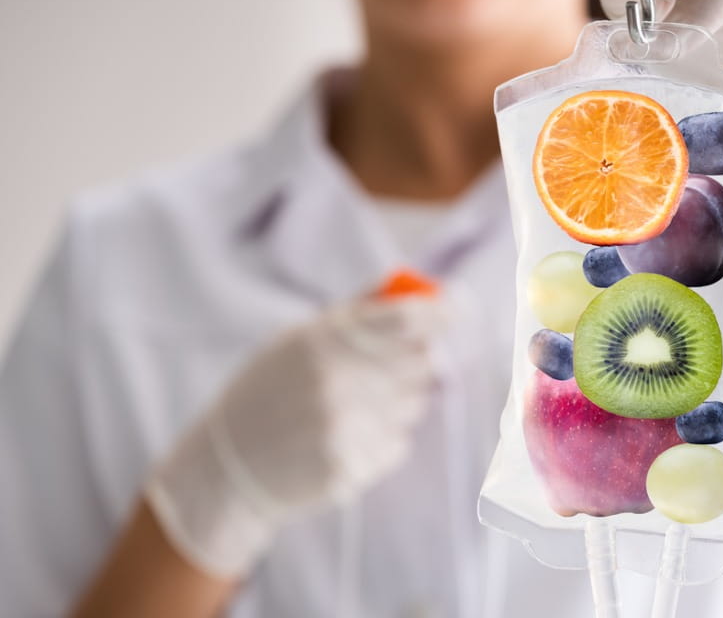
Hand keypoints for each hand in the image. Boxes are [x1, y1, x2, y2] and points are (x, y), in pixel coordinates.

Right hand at [146, 295, 440, 576]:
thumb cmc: (268, 391)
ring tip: (357, 405)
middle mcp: (337, 381)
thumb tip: (423, 294)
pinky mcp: (350, 467)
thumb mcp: (298, 339)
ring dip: (401, 400)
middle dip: (419, 359)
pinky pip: (398, 443)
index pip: (405, 319)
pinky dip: (385, 437)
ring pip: (414, 404)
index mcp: (323, 340)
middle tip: (397, 363)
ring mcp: (344, 428)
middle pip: (421, 361)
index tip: (455, 309)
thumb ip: (358, 315)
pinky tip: (349, 436)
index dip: (439, 312)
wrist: (228, 465)